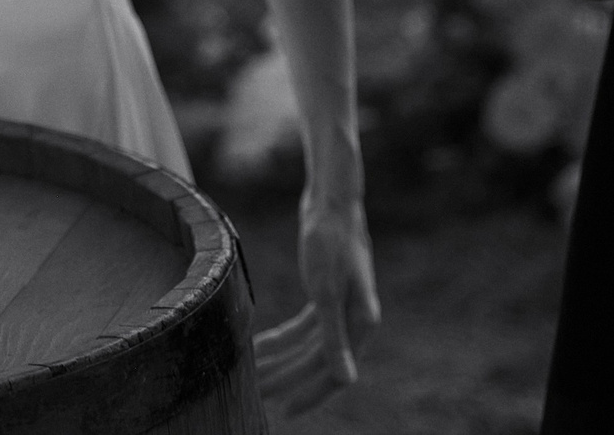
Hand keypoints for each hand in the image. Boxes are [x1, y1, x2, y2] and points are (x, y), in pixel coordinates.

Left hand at [253, 186, 378, 417]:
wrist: (331, 203)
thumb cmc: (331, 242)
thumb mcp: (326, 291)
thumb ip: (334, 338)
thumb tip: (347, 381)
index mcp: (361, 323)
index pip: (335, 370)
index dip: (310, 393)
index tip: (284, 410)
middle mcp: (354, 320)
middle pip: (317, 360)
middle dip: (286, 377)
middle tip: (256, 392)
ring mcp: (339, 309)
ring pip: (307, 346)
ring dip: (280, 359)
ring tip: (252, 373)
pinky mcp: (324, 297)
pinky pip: (302, 329)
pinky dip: (282, 338)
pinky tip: (259, 346)